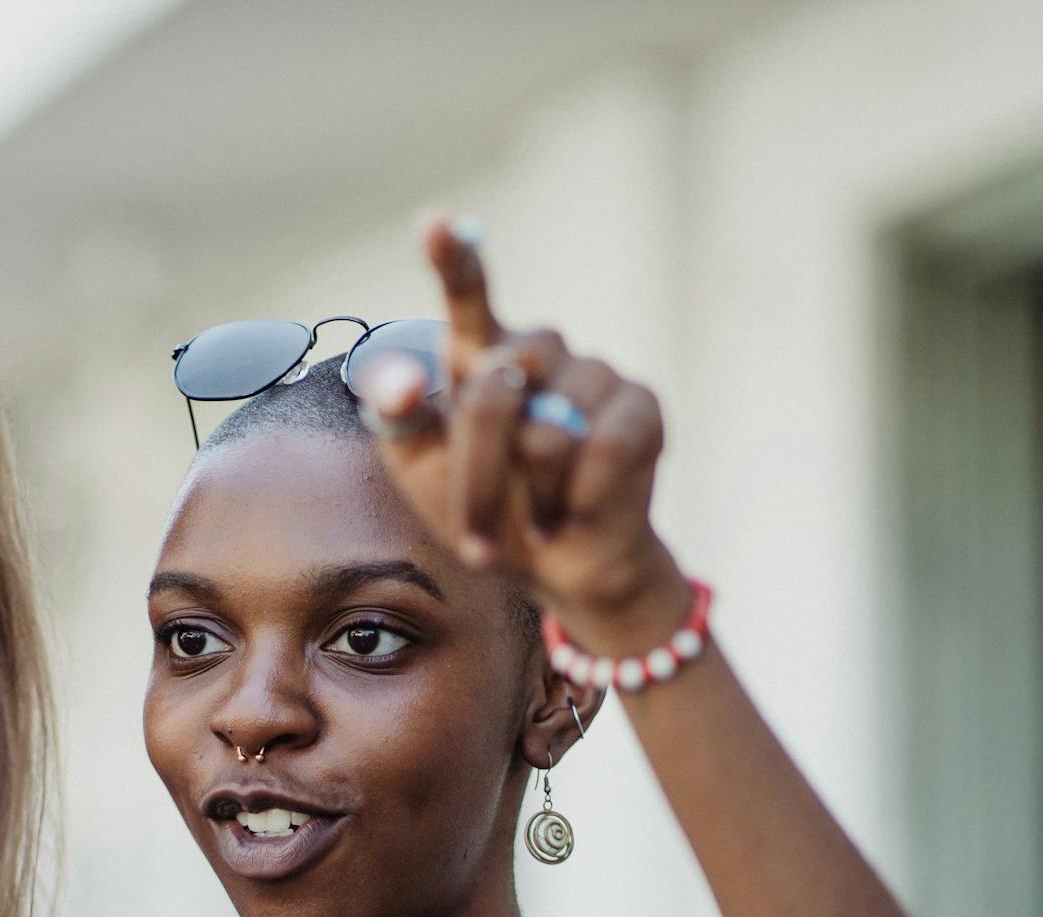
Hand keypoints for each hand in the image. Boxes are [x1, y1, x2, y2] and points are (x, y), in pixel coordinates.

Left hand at [359, 218, 690, 654]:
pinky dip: (579, 498)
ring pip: (546, 435)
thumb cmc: (485, 511)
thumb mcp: (423, 474)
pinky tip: (577, 509)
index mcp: (480, 355)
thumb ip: (401, 423)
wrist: (560, 566)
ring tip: (537, 514)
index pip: (466, 298)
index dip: (454, 259)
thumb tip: (401, 383)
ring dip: (530, 499)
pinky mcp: (641, 406)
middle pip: (493, 392)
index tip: (436, 223)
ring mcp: (593, 372)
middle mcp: (538, 349)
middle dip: (478, 475)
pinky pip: (601, 452)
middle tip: (476, 531)